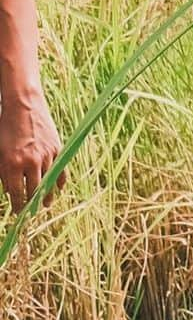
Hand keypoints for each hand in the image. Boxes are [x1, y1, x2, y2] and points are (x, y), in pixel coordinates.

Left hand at [0, 89, 63, 212]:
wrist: (23, 105)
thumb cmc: (6, 128)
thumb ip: (3, 174)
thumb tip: (9, 191)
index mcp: (13, 164)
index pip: (17, 194)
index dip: (18, 206)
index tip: (19, 214)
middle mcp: (31, 162)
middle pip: (34, 191)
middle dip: (33, 205)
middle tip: (32, 213)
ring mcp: (46, 154)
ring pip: (49, 182)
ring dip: (47, 196)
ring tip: (46, 204)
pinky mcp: (57, 147)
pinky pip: (60, 169)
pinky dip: (59, 181)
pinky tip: (57, 188)